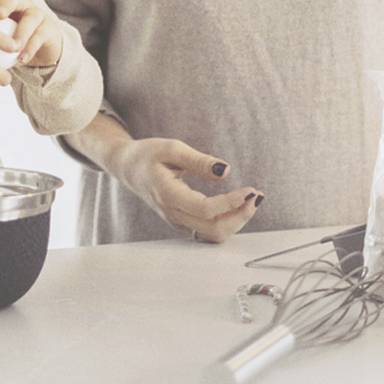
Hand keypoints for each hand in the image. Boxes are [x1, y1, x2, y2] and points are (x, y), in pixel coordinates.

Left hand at [0, 0, 63, 68]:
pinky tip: (22, 59)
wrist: (40, 50)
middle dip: (4, 5)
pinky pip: (40, 36)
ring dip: (21, 31)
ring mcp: (37, 15)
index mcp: (4, 3)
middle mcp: (21, 4)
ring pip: (31, 17)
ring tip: (14, 46)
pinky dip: (30, 47)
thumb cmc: (10, 45)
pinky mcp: (49, 29)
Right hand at [106, 137, 262, 242]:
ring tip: (250, 201)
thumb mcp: (172, 148)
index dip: (230, 202)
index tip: (249, 190)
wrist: (127, 167)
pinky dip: (226, 222)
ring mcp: (177, 221)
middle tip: (255, 196)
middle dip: (239, 216)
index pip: (205, 209)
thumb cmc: (147, 155)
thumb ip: (199, 161)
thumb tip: (225, 171)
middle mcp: (173, 213)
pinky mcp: (181, 221)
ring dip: (235, 222)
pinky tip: (236, 207)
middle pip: (212, 229)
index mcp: (168, 194)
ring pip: (211, 235)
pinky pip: (207, 231)